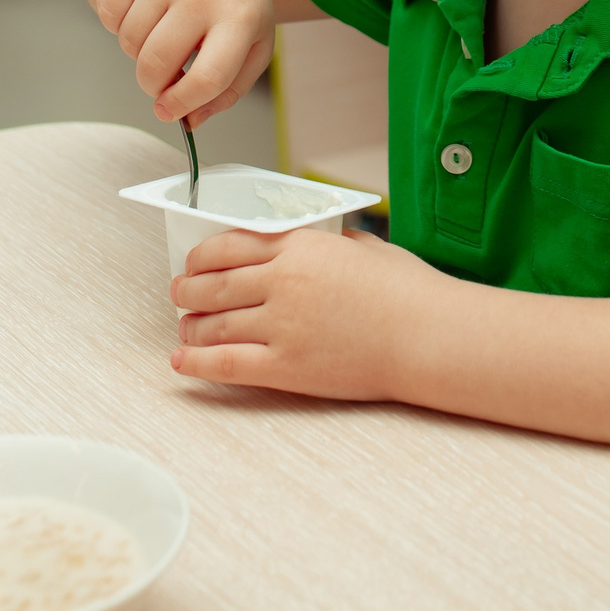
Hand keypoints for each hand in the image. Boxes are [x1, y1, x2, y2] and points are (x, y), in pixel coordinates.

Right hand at [90, 0, 274, 124]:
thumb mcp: (250, 41)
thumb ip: (228, 89)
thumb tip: (189, 121)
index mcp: (241, 16)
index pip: (208, 77)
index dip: (182, 103)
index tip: (169, 111)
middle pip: (157, 65)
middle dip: (152, 83)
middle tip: (161, 74)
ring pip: (129, 43)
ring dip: (137, 49)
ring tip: (160, 30)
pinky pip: (107, 14)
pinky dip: (117, 23)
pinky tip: (141, 8)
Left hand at [169, 227, 445, 400]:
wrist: (429, 336)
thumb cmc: (408, 292)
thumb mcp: (365, 248)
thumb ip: (329, 244)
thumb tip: (313, 245)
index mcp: (301, 247)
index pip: (229, 245)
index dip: (201, 256)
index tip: (193, 263)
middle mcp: (283, 282)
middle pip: (212, 284)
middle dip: (187, 290)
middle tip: (179, 294)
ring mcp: (282, 326)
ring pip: (213, 324)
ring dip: (190, 327)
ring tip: (185, 330)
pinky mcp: (287, 367)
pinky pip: (226, 365)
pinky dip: (197, 364)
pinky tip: (182, 363)